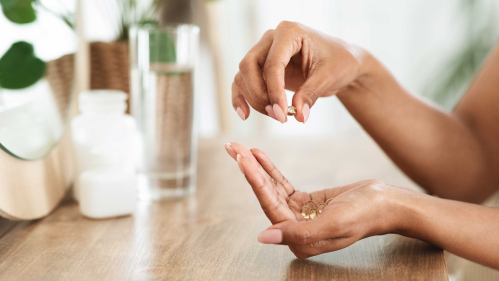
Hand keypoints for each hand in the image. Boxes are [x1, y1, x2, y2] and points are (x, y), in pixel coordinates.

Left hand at [224, 142, 403, 258]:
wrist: (386, 203)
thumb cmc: (365, 214)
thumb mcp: (334, 223)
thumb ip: (298, 233)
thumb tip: (263, 237)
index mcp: (300, 240)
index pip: (270, 206)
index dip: (254, 181)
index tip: (241, 159)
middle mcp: (295, 230)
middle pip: (266, 196)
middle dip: (249, 171)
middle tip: (233, 148)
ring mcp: (299, 216)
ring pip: (271, 189)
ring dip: (256, 168)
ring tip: (241, 147)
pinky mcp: (305, 203)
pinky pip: (282, 185)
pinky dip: (270, 170)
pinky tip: (259, 156)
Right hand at [232, 21, 369, 122]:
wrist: (342, 63)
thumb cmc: (339, 62)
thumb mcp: (329, 77)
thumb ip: (311, 94)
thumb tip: (299, 116)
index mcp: (289, 32)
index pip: (272, 63)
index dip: (274, 91)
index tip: (282, 114)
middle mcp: (271, 39)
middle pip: (249, 66)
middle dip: (260, 95)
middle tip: (279, 116)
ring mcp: (263, 52)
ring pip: (244, 76)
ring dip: (255, 99)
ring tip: (277, 116)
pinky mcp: (261, 68)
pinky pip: (243, 82)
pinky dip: (241, 98)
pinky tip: (245, 114)